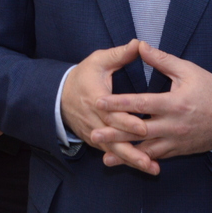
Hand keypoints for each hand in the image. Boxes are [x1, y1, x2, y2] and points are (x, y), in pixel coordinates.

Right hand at [60, 40, 147, 159]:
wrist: (60, 95)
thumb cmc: (83, 76)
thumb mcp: (98, 61)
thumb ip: (119, 54)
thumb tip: (139, 44)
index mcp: (96, 98)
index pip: (113, 113)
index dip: (127, 121)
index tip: (143, 127)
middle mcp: (95, 119)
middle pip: (115, 138)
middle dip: (133, 150)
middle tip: (151, 160)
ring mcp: (94, 132)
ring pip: (114, 150)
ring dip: (132, 160)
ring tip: (152, 169)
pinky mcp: (96, 141)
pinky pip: (112, 152)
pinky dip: (126, 161)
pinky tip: (143, 167)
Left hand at [91, 41, 211, 174]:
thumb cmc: (210, 91)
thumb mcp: (188, 71)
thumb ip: (162, 60)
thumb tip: (140, 45)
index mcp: (173, 103)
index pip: (141, 103)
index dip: (119, 103)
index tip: (99, 102)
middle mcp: (172, 125)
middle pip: (139, 131)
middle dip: (115, 134)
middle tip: (94, 134)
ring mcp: (175, 140)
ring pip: (146, 150)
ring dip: (124, 153)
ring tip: (104, 157)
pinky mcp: (178, 150)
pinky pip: (156, 157)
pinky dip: (140, 161)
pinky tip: (126, 163)